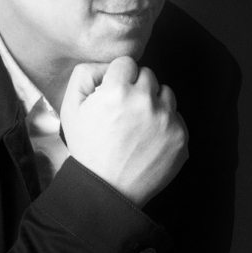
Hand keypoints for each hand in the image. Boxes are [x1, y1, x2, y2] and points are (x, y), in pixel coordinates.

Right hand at [60, 58, 188, 205]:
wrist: (107, 189)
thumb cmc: (88, 148)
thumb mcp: (71, 108)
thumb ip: (85, 74)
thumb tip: (108, 65)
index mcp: (117, 91)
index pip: (127, 63)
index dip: (118, 78)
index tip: (114, 94)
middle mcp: (145, 102)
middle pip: (148, 75)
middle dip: (136, 88)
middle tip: (124, 111)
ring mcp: (166, 120)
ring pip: (166, 93)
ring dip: (154, 103)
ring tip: (138, 125)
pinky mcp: (181, 137)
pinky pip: (177, 117)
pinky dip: (165, 124)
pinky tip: (149, 139)